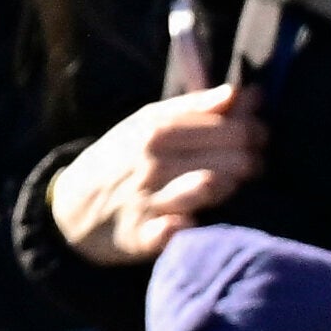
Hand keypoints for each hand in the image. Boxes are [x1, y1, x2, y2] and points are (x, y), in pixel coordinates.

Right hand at [48, 80, 262, 269]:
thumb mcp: (148, 124)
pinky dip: (186, 226)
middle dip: (252, 159)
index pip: (229, 125)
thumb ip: (198, 107)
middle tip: (251, 164)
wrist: (71, 207)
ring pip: (211, 186)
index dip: (255, 130)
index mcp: (157, 128)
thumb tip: (246, 93)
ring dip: (231, 186)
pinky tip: (193, 222)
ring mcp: (148, 199)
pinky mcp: (143, 236)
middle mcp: (154, 161)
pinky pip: (174, 231)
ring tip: (230, 185)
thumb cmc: (122, 160)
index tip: (259, 137)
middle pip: (231, 155)